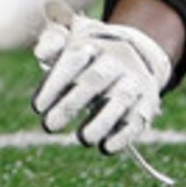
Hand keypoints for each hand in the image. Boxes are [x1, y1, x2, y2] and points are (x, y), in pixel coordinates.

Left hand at [32, 0, 170, 156]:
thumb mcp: (70, 38)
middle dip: (70, 105)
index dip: (54, 84)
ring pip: (121, 100)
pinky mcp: (148, 102)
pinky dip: (124, 136)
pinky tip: (106, 148)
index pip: (72, 60)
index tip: (37, 108)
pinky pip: (138, 119)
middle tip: (50, 126)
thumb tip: (41, 53)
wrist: (137, 50)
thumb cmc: (89, 51)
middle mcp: (116, 60)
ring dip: (101, 122)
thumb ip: (52, 42)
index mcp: (92, 44)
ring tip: (83, 139)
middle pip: (94, 80)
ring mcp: (134, 81)